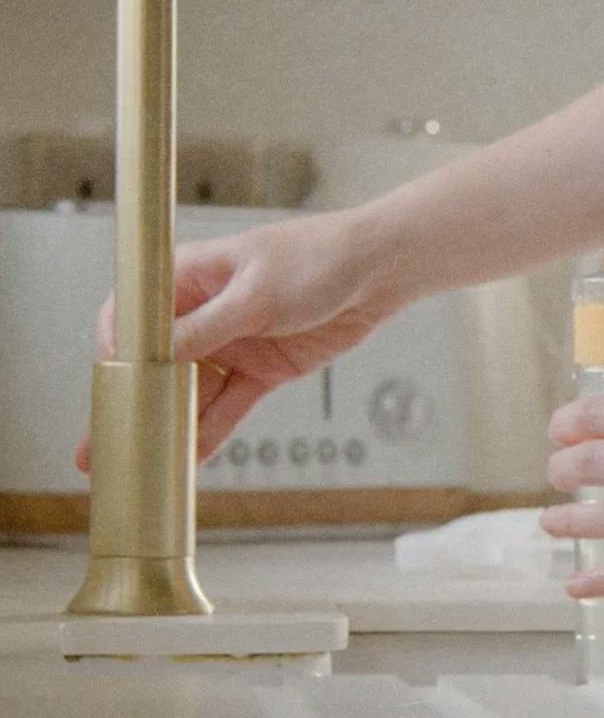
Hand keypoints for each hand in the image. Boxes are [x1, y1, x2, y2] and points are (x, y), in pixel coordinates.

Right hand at [75, 210, 400, 471]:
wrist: (379, 271)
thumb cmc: (318, 259)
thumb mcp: (257, 294)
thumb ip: (207, 327)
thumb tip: (156, 354)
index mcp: (191, 277)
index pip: (133, 314)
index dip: (116, 349)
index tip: (113, 383)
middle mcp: (205, 313)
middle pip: (157, 361)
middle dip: (135, 399)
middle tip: (110, 439)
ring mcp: (234, 343)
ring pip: (191, 391)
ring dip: (170, 423)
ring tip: (145, 458)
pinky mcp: (264, 369)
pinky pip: (229, 404)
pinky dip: (212, 429)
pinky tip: (190, 456)